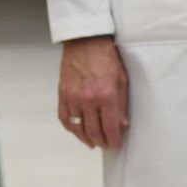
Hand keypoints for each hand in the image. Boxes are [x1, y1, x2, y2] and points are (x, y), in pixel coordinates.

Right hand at [58, 35, 128, 150]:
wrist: (85, 41)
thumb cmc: (107, 57)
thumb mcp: (122, 78)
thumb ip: (122, 103)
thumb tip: (123, 124)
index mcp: (106, 95)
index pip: (110, 127)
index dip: (114, 140)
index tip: (116, 146)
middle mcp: (88, 99)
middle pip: (93, 131)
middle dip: (101, 142)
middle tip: (106, 145)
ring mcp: (73, 98)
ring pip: (77, 128)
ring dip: (86, 139)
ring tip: (93, 143)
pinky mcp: (63, 94)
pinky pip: (64, 118)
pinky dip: (71, 128)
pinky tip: (78, 131)